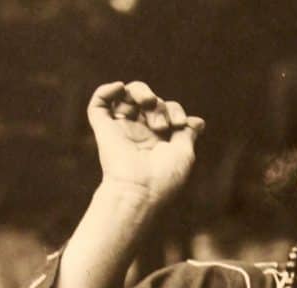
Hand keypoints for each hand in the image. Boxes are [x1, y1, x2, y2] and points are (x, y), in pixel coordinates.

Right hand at [86, 81, 205, 207]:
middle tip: (162, 126)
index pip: (167, 110)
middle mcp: (139, 132)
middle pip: (149, 101)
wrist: (140, 190)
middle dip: (161, 106)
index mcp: (159, 139)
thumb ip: (188, 133)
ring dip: (141, 92)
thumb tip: (198, 121)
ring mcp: (121, 129)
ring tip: (148, 103)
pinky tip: (120, 88)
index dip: (176, 110)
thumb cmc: (165, 176)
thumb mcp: (184, 152)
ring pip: (126, 96)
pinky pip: (98, 103)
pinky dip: (106, 90)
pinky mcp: (103, 129)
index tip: (180, 125)